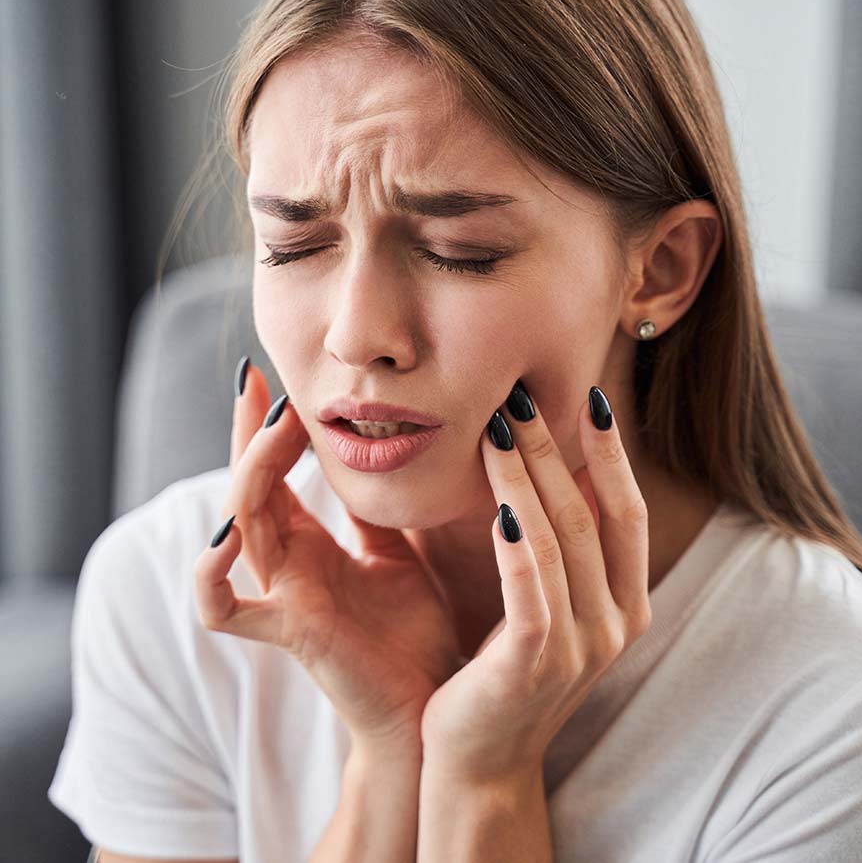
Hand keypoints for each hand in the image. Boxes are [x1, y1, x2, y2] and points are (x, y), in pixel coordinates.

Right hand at [193, 359, 461, 749]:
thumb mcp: (397, 551)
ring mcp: (282, 596)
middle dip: (251, 435)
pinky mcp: (288, 631)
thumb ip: (375, 510)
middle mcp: (287, 565)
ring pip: (239, 525)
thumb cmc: (413, 632)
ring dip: (249, 475)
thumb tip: (381, 450)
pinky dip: (211, 575)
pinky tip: (228, 534)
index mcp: (310, 545)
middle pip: (249, 487)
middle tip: (263, 385)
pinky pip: (224, 609)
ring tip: (273, 430)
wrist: (430, 704)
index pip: (274, 473)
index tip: (273, 377)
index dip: (266, 428)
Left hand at [419, 381, 652, 780]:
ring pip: (558, 540)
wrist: (481, 761)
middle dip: (557, 450)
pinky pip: (531, 590)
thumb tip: (548, 472)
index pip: (628, 514)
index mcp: (625, 604)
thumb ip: (561, 551)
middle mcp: (615, 623)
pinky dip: (517, 542)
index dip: (613, 455)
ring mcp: (581, 647)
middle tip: (523, 396)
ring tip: (497, 429)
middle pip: (591, 515)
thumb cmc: (508, 671)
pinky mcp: (534, 664)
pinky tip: (497, 504)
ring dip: (527, 479)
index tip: (592, 399)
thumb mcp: (551, 607)